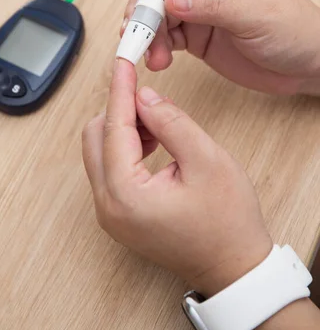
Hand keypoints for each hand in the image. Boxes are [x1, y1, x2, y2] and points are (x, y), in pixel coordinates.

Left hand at [82, 59, 272, 296]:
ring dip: (122, 129)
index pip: (113, 127)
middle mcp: (108, 207)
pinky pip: (109, 169)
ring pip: (99, 152)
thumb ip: (171, 122)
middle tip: (147, 95)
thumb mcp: (206, 160)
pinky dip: (125, 148)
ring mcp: (110, 214)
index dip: (120, 90)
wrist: (234, 267)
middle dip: (118, 110)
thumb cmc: (227, 222)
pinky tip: (153, 143)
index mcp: (126, 195)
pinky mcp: (118, 215)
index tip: (122, 62)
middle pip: (94, 138)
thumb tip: (143, 97)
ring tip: (159, 125)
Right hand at [123, 0, 319, 94]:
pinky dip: (155, 47)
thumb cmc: (296, 28)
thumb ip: (214, 5)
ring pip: (158, 11)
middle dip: (145, 2)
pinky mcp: (195, 35)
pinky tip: (157, 60)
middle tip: (138, 26)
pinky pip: (165, 37)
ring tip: (148, 52)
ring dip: (147, 30)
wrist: (308, 66)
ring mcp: (198, 8)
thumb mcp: (257, 13)